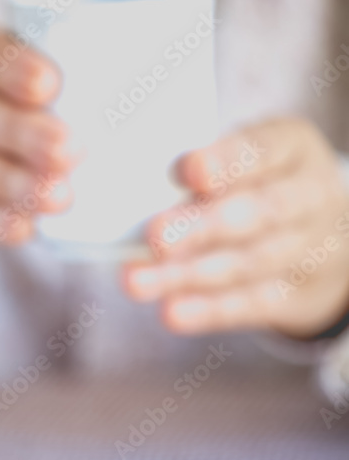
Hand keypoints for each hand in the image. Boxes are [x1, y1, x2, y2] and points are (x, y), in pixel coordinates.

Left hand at [124, 118, 348, 337]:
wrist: (321, 235)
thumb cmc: (258, 183)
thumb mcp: (245, 159)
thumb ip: (201, 171)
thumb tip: (138, 195)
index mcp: (293, 147)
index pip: (264, 149)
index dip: (227, 161)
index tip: (188, 170)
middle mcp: (309, 196)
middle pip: (258, 213)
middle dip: (202, 227)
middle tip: (155, 237)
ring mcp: (305, 249)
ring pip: (248, 264)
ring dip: (188, 275)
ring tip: (138, 282)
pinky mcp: (292, 295)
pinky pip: (250, 305)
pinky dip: (208, 310)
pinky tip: (172, 313)